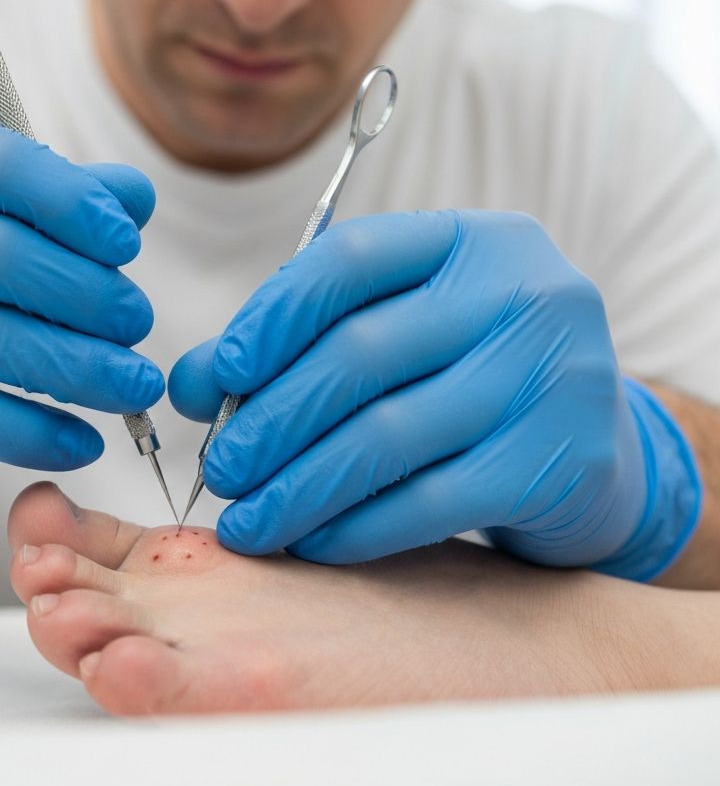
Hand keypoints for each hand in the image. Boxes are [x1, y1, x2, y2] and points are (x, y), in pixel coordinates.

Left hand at [169, 210, 699, 579]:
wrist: (592, 451)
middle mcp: (522, 294)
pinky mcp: (561, 462)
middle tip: (222, 468)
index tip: (218, 374)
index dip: (269, 317)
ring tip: (248, 520)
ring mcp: (552, 375)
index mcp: (473, 242)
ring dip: (298, 487)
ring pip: (387, 436)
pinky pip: (428, 502)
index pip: (348, 259)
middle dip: (270, 420)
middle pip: (359, 354)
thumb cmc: (469, 382)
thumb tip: (192, 383)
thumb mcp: (397, 338)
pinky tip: (310, 543)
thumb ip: (299, 345)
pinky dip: (355, 528)